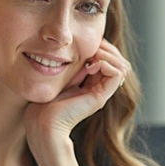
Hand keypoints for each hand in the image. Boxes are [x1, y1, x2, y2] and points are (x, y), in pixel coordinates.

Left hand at [24, 39, 130, 153]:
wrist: (42, 121)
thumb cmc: (45, 100)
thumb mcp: (61, 75)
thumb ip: (73, 65)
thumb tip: (80, 47)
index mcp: (90, 83)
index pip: (108, 59)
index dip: (102, 47)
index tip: (86, 44)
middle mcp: (99, 87)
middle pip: (117, 61)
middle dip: (107, 48)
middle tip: (92, 47)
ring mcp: (101, 93)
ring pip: (121, 66)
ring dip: (107, 55)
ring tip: (91, 57)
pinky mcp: (100, 97)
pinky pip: (117, 74)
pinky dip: (106, 64)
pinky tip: (90, 66)